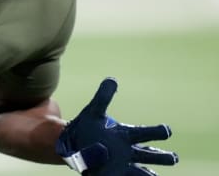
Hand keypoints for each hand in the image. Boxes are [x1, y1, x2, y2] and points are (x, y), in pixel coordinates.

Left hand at [56, 77, 177, 174]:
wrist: (74, 145)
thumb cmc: (87, 128)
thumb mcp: (93, 112)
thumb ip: (102, 97)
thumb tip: (111, 79)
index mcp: (126, 135)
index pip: (145, 133)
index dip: (157, 132)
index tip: (166, 130)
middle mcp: (129, 151)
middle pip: (150, 155)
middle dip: (162, 156)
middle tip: (173, 158)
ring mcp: (123, 165)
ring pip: (142, 171)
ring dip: (149, 174)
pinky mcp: (113, 175)